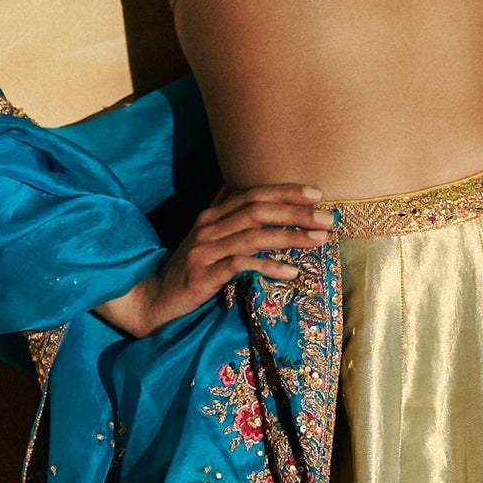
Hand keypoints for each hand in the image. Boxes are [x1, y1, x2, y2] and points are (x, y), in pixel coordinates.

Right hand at [95, 184, 331, 337]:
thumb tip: (240, 185)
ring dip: (289, 237)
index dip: (285, 191)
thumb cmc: (188, 268)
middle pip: (257, 210)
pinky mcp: (204, 274)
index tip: (317, 194)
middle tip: (327, 218)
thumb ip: (225, 212)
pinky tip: (290, 272)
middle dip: (296, 211)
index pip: (253, 194)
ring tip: (319, 241)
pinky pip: (240, 265)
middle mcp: (209, 227)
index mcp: (213, 215)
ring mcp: (205, 250)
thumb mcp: (206, 237)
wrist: (155, 297)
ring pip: (253, 236)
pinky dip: (267, 266)